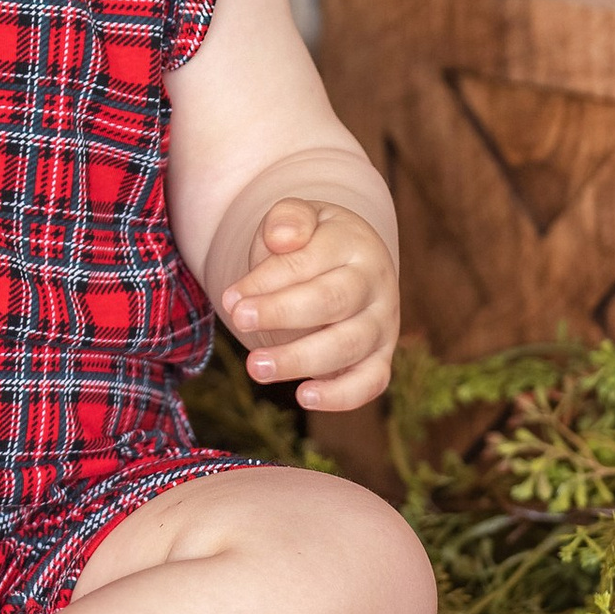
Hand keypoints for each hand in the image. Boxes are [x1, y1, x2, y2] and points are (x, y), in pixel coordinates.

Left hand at [214, 198, 397, 412]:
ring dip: (300, 359)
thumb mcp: (298, 217)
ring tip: (256, 366)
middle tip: (239, 322)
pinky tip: (303, 396)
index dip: (266, 281)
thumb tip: (282, 238)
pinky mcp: (381, 357)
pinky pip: (370, 382)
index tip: (231, 298)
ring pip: (349, 345)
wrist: (344, 262)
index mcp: (355, 243)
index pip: (308, 263)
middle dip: (281, 314)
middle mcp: (376, 284)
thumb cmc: (310, 242)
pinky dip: (341, 395)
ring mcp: (383, 323)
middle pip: (332, 302)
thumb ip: (288, 219)